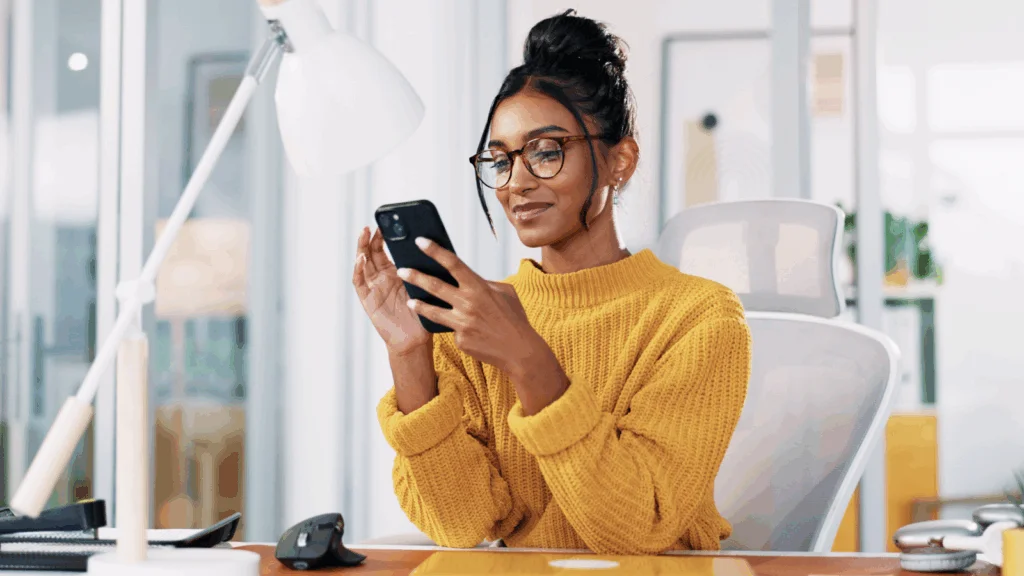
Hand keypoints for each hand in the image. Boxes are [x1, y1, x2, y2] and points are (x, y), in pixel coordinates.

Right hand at [352, 227, 430, 355]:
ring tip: (364, 234)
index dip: (382, 237)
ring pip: (363, 264)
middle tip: (373, 226)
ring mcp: (373, 288)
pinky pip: (360, 282)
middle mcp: (381, 279)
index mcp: (394, 273)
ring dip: (362, 248)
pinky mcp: (367, 299)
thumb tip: (431, 246)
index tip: (385, 223)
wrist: (415, 338)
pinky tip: (362, 259)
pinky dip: (359, 269)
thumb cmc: (422, 313)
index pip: (384, 250)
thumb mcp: (423, 286)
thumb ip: (420, 269)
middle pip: (371, 253)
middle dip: (371, 238)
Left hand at [396, 237, 554, 379]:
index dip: (435, 250)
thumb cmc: (513, 318)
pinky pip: (451, 330)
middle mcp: (468, 303)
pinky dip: (455, 327)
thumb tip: (466, 279)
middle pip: (435, 286)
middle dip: (416, 276)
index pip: (453, 263)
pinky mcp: (460, 340)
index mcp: (480, 287)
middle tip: (401, 270)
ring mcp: (462, 323)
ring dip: (418, 304)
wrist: (520, 351)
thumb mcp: (505, 293)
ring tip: (409, 300)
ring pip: (433, 311)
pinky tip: (467, 330)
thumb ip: (484, 284)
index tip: (420, 241)